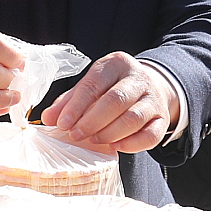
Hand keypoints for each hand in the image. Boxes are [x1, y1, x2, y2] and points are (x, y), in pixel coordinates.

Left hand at [42, 52, 180, 153]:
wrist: (150, 87)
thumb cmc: (112, 88)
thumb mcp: (91, 86)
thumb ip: (69, 101)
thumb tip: (48, 118)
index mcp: (116, 64)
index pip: (94, 84)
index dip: (76, 106)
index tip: (62, 124)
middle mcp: (138, 78)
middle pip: (115, 100)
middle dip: (92, 121)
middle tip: (75, 135)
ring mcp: (153, 99)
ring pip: (133, 118)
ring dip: (109, 133)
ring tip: (93, 141)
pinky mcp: (162, 119)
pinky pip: (150, 135)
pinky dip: (132, 144)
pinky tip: (115, 146)